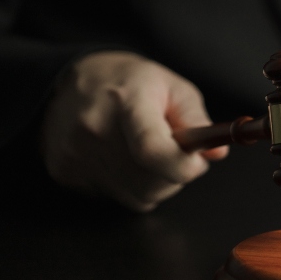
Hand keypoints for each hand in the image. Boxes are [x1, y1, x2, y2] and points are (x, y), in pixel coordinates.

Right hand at [40, 51, 228, 211]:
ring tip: (147, 153)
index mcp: (126, 101)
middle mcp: (94, 129)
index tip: (196, 162)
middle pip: (150, 183)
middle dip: (174, 174)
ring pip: (137, 197)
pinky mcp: (65, 172)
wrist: (71, 81)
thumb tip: (216, 153)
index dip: (183, 166)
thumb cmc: (130, 83)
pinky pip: (116, 198)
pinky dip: (129, 185)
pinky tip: (123, 159)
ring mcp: (75, 153)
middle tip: (174, 151)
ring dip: (154, 183)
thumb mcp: (173, 87)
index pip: (153, 150)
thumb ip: (197, 120)